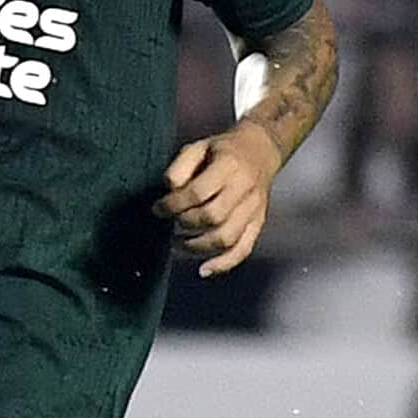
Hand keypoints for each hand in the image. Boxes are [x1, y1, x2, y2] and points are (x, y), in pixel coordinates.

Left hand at [158, 122, 284, 275]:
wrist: (260, 150)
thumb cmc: (222, 150)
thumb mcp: (198, 146)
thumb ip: (180, 167)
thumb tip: (168, 191)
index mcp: (229, 166)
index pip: (199, 192)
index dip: (173, 204)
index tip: (157, 209)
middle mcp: (245, 190)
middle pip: (213, 217)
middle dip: (184, 223)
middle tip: (169, 221)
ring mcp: (254, 209)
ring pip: (227, 237)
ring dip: (197, 246)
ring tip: (176, 243)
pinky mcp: (258, 223)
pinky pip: (244, 249)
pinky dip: (223, 264)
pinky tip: (203, 270)